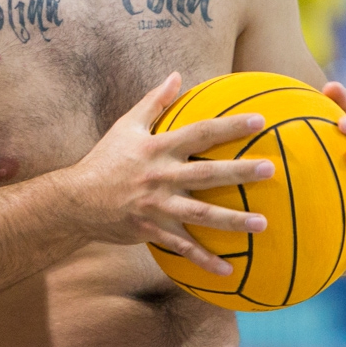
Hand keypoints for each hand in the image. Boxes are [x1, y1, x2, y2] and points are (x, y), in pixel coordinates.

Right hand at [66, 72, 275, 275]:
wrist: (75, 201)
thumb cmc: (105, 159)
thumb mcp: (127, 125)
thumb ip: (155, 101)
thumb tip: (177, 75)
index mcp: (158, 148)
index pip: (199, 133)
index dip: (229, 126)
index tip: (259, 122)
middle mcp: (161, 176)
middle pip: (207, 174)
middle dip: (240, 172)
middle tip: (270, 170)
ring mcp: (158, 206)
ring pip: (201, 214)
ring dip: (233, 221)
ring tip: (263, 223)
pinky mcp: (153, 231)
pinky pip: (183, 248)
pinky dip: (205, 261)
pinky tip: (230, 272)